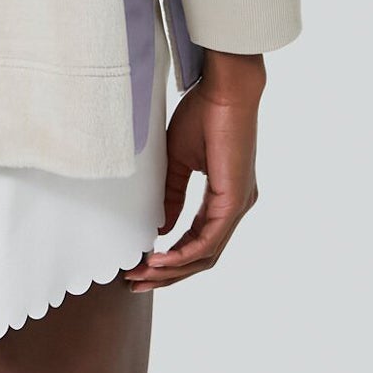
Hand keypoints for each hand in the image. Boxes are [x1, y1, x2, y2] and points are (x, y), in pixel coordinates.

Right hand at [124, 51, 264, 290]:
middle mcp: (234, 207)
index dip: (170, 258)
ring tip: (142, 273)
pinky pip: (210, 241)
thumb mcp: (180, 162)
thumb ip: (173, 195)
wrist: (224, 90)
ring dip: (172, 269)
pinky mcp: (234, 201)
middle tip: (136, 281)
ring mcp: (237, 206)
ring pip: (205, 255)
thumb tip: (161, 228)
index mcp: (224, 199)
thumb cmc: (204, 115)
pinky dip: (184, 254)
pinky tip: (161, 258)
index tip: (140, 265)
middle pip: (202, 257)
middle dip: (167, 274)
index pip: (198, 241)